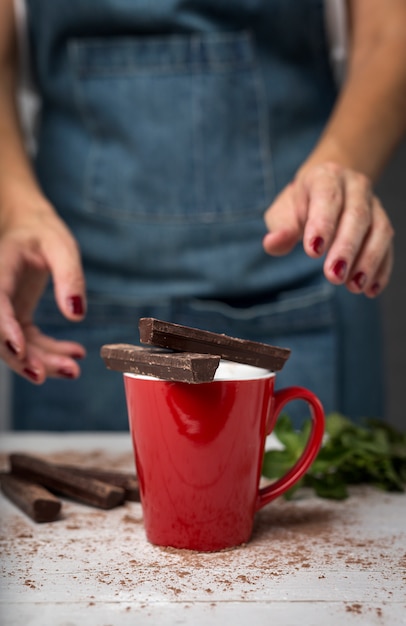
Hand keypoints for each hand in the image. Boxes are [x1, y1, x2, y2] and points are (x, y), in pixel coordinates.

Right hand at [0, 202, 86, 382]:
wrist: (30, 230)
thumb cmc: (43, 233)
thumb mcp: (62, 247)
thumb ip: (69, 277)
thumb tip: (76, 315)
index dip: (4, 329)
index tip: (22, 349)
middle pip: (1, 335)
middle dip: (28, 359)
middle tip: (64, 370)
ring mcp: (4, 309)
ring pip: (15, 346)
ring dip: (43, 362)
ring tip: (74, 368)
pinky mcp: (15, 317)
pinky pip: (28, 343)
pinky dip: (50, 353)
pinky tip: (76, 353)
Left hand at [263, 162, 393, 296]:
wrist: (326, 188)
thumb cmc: (300, 205)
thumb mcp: (283, 213)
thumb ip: (280, 229)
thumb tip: (272, 244)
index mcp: (325, 177)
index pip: (327, 197)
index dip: (322, 224)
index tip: (313, 252)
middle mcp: (355, 186)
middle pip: (357, 215)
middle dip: (346, 248)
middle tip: (334, 276)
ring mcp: (374, 204)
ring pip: (379, 230)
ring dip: (368, 261)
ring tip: (354, 286)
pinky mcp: (383, 224)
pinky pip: (388, 246)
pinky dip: (381, 269)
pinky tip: (371, 289)